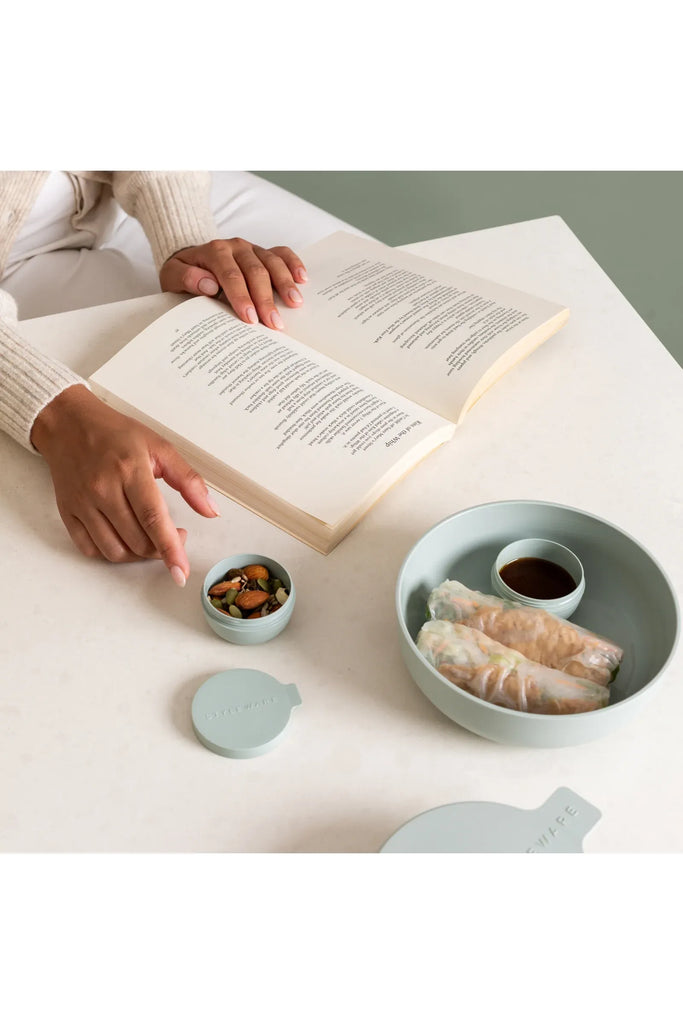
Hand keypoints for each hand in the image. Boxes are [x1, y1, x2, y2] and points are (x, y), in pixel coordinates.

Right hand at [31, 385, 219, 585]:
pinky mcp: (68, 513)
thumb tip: (211, 511)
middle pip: (137, 540)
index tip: (181, 572)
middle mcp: (103, 489)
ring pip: (115, 551)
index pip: (153, 519)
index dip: (170, 549)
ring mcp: (82, 504)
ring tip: (152, 539)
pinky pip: (90, 549)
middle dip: (162, 549)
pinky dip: (112, 553)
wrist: (69, 424)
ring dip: (139, 555)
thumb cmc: (116, 434)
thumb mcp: (160, 447)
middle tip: (175, 535)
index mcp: (129, 470)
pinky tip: (125, 538)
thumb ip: (189, 480)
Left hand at [158, 238, 307, 329]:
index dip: (241, 297)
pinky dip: (294, 264)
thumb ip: (185, 278)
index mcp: (213, 251)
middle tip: (274, 324)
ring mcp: (252, 248)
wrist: (191, 258)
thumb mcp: (172, 276)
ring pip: (272, 262)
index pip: (230, 275)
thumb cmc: (184, 273)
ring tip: (295, 304)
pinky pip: (282, 253)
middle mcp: (235, 246)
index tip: (250, 318)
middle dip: (266, 298)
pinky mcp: (263, 252)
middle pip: (255, 271)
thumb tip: (208, 284)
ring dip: (285, 284)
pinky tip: (303, 279)